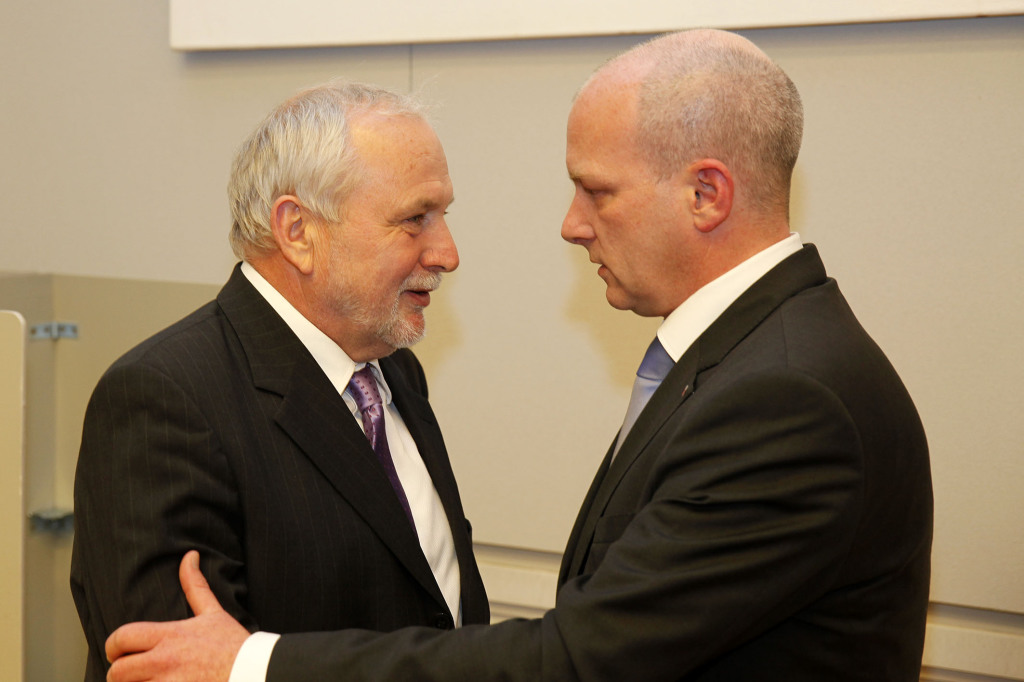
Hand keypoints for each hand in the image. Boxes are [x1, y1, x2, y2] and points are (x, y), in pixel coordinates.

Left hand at [105, 551, 249, 681]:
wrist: (253, 671)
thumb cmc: (232, 644)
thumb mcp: (213, 612)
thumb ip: (195, 586)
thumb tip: (189, 556)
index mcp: (170, 635)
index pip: (122, 637)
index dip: (113, 646)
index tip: (118, 652)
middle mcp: (165, 660)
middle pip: (117, 671)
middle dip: (119, 674)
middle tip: (131, 674)